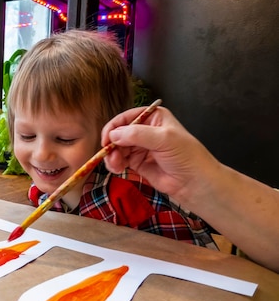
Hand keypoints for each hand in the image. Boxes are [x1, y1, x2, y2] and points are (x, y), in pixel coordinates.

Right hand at [101, 106, 220, 204]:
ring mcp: (141, 147)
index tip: (106, 139)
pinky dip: (115, 164)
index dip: (114, 127)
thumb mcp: (164, 139)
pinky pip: (120, 160)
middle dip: (112, 144)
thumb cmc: (186, 156)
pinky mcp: (137, 162)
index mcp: (153, 117)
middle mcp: (145, 130)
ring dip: (112, 156)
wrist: (194, 183)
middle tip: (109, 155)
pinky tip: (117, 168)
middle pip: (119, 133)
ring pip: (117, 148)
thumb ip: (137, 134)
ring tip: (115, 165)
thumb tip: (113, 135)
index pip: (127, 117)